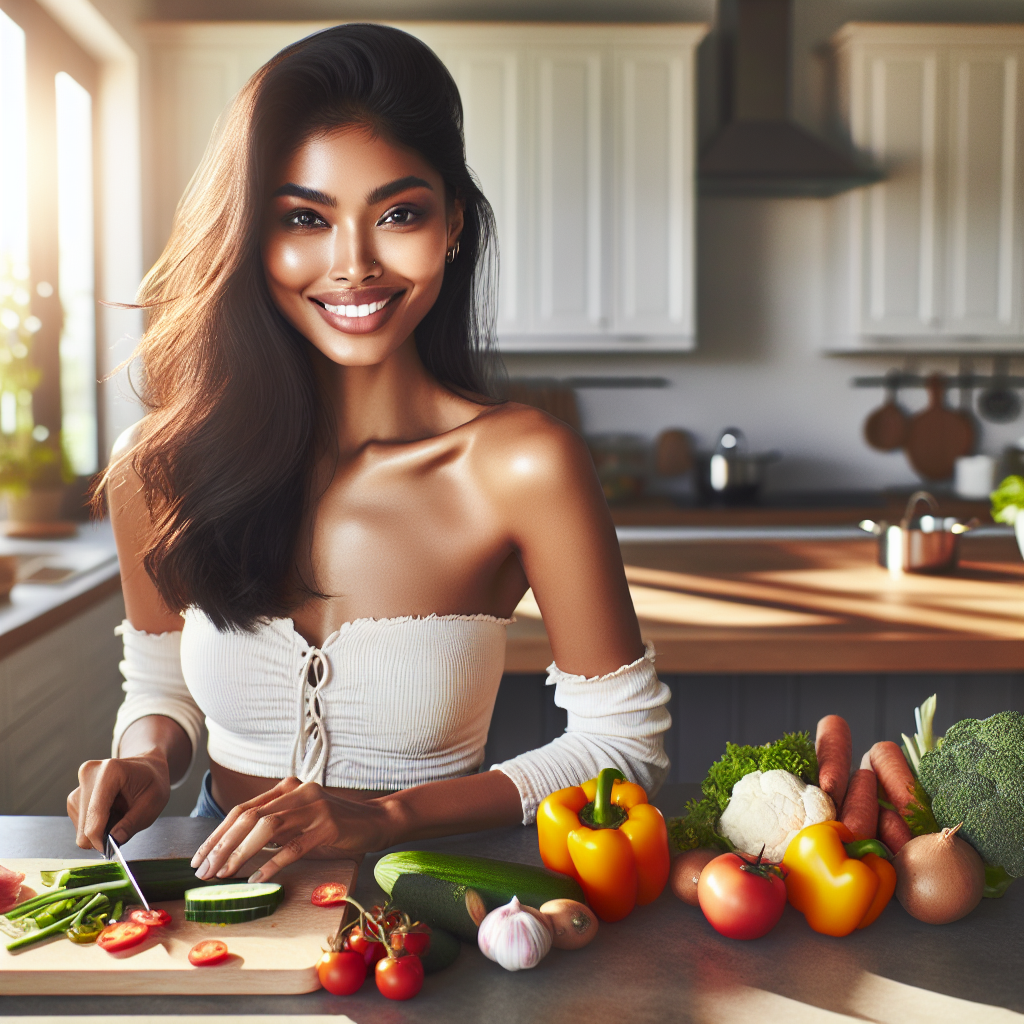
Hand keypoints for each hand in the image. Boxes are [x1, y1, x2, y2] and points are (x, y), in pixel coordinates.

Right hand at [68, 754, 171, 850]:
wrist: (148, 767)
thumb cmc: (152, 782)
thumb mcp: (153, 802)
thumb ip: (132, 823)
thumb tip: (113, 842)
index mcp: (110, 771)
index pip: (95, 815)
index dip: (100, 839)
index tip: (110, 850)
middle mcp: (89, 774)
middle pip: (84, 826)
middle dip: (101, 835)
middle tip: (122, 828)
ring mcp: (79, 784)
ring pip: (80, 828)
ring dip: (98, 830)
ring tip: (119, 816)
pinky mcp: (75, 796)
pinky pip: (80, 824)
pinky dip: (95, 826)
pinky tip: (111, 814)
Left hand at [190, 777, 395, 882]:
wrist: (375, 820)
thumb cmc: (334, 824)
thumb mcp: (299, 819)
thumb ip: (274, 825)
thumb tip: (234, 848)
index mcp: (286, 788)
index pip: (241, 809)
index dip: (217, 834)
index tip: (199, 858)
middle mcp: (297, 792)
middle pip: (249, 817)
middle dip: (222, 845)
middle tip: (204, 871)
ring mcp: (314, 808)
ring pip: (267, 828)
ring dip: (240, 853)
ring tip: (224, 874)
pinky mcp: (328, 826)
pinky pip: (294, 846)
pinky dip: (272, 864)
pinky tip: (257, 878)